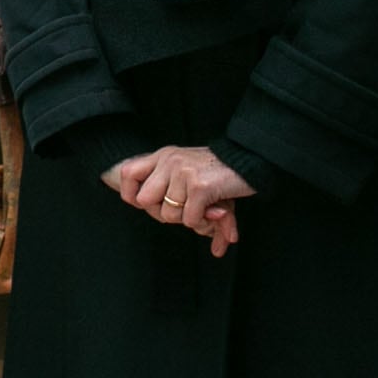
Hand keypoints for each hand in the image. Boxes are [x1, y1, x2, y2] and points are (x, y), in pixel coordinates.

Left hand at [104, 145, 253, 257]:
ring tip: (202, 208)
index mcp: (162, 156)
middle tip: (182, 211)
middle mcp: (169, 161)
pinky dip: (201, 221)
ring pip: (169, 214)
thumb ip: (165, 181)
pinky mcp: (199, 186)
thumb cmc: (217, 171)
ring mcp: (183, 173)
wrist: (249, 161)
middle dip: (161, 213)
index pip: (127, 174)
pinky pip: (189, 218)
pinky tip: (213, 210)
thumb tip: (137, 204)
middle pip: (145, 201)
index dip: (131, 194)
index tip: (147, 204)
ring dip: (186, 219)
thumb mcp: (185, 167)